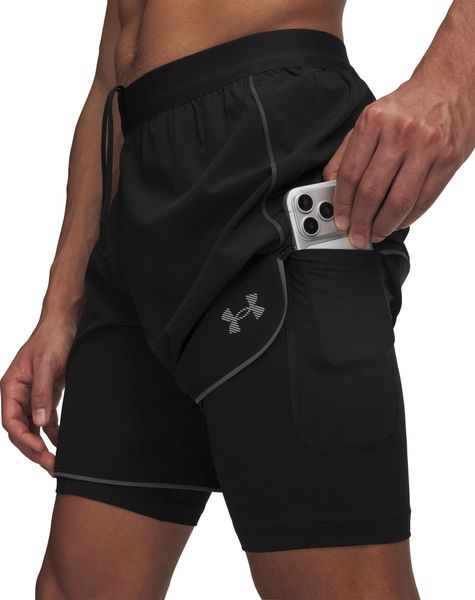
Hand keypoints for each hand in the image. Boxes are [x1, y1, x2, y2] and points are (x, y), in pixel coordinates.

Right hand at [1, 314, 77, 475]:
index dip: (24, 440)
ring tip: (57, 462)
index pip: (11, 422)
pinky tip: (63, 443)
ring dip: (43, 445)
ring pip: (33, 428)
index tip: (40, 451)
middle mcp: (18, 394)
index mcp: (11, 387)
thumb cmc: (52, 338)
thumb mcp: (47, 365)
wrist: (65, 322)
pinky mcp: (46, 394)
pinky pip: (46, 420)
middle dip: (34, 449)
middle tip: (52, 465)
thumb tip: (39, 422)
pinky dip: (54, 432)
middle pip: (21, 430)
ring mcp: (32, 395)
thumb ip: (42, 394)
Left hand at [322, 77, 474, 247]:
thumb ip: (348, 151)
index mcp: (375, 120)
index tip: (340, 219)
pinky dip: (407, 218)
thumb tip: (329, 183)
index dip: (342, 203)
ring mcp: (427, 147)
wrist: (451, 85)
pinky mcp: (448, 160)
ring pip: (398, 201)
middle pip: (372, 191)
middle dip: (360, 221)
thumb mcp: (373, 118)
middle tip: (356, 235)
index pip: (350, 173)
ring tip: (375, 233)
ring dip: (383, 225)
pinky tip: (397, 222)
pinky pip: (423, 200)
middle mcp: (400, 133)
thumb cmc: (410, 105)